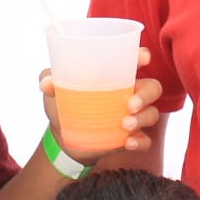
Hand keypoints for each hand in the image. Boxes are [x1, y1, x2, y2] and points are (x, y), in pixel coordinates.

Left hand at [40, 49, 163, 165]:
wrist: (62, 137)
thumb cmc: (63, 104)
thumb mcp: (54, 91)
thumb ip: (49, 80)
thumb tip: (47, 82)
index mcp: (116, 76)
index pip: (135, 61)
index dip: (142, 56)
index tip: (142, 58)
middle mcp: (130, 93)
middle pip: (152, 88)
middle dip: (146, 95)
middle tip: (130, 105)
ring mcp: (133, 116)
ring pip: (152, 113)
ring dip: (142, 118)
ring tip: (125, 125)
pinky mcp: (131, 137)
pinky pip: (146, 140)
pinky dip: (140, 141)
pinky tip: (128, 143)